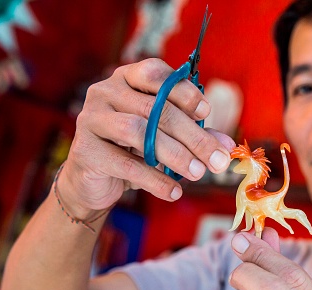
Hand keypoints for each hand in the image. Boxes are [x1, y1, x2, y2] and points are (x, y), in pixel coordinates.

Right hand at [59, 58, 235, 216]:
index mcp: (126, 79)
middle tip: (216, 160)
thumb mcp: (165, 139)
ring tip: (198, 174)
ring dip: (174, 155)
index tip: (206, 112)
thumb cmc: (132, 151)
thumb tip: (227, 147)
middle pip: (155, 108)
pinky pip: (125, 164)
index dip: (184, 92)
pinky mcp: (85, 150)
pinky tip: (174, 192)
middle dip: (192, 136)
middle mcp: (105, 92)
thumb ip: (194, 136)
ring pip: (138, 132)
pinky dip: (154, 180)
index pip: (156, 75)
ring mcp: (91, 119)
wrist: (93, 181)